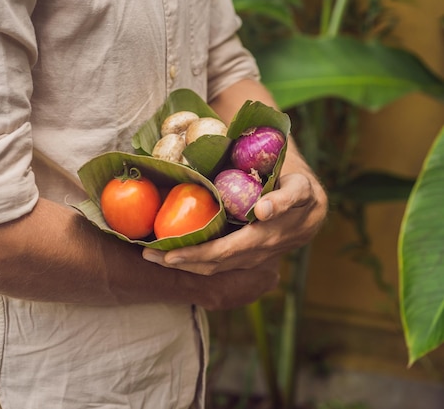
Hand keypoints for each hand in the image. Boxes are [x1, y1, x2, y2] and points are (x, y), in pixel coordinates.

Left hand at [142, 171, 327, 275]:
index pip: (223, 252)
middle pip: (210, 264)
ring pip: (210, 268)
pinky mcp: (242, 258)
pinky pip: (214, 264)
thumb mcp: (298, 190)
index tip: (168, 255)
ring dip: (180, 264)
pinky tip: (170, 256)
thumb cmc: (300, 194)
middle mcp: (252, 254)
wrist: (312, 213)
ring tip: (150, 257)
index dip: (195, 255)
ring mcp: (247, 259)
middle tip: (146, 255)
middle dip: (177, 262)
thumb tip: (262, 211)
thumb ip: (284, 199)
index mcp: (263, 239)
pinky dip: (191, 261)